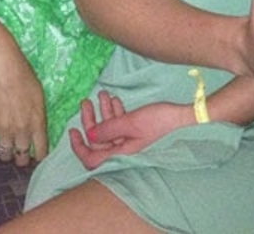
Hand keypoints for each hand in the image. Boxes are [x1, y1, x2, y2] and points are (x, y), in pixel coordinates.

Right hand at [0, 39, 47, 164]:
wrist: (1, 67)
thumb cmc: (23, 75)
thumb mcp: (39, 94)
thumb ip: (38, 114)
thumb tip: (37, 126)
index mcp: (37, 122)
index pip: (41, 150)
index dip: (40, 155)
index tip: (37, 155)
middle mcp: (21, 130)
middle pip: (22, 155)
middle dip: (22, 157)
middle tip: (20, 155)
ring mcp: (3, 130)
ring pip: (4, 153)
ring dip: (5, 153)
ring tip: (4, 149)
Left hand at [69, 90, 189, 168]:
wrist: (181, 116)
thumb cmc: (157, 120)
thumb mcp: (130, 122)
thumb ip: (107, 130)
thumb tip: (88, 136)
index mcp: (121, 154)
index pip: (92, 159)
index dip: (79, 147)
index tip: (72, 130)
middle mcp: (123, 150)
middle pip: (98, 140)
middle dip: (90, 121)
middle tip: (85, 102)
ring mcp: (130, 141)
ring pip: (109, 130)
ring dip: (103, 113)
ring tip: (101, 94)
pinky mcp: (136, 131)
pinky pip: (120, 124)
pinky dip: (115, 112)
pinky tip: (114, 99)